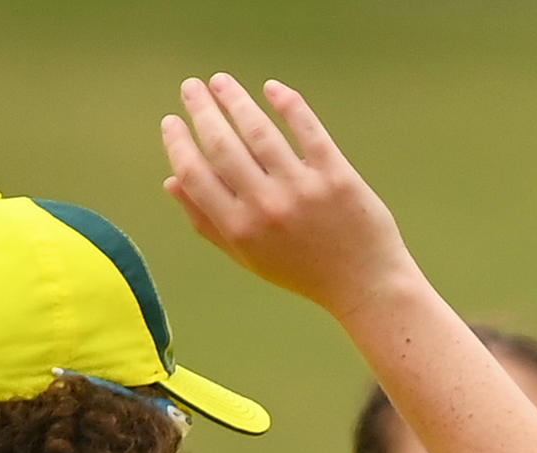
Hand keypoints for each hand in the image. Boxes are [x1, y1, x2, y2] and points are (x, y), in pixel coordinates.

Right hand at [157, 75, 405, 313]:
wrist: (365, 285)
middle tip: (192, 87)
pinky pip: (307, 130)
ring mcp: (302, 190)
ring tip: (221, 82)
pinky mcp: (336, 176)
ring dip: (235, 100)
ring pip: (259, 131)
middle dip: (202, 110)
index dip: (178, 143)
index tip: (172, 121)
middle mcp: (267, 208)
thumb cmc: (301, 270)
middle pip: (223, 146)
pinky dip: (287, 103)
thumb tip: (171, 182)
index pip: (195, 175)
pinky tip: (271, 88)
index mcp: (240, 229)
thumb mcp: (249, 256)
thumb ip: (208, 223)